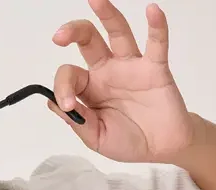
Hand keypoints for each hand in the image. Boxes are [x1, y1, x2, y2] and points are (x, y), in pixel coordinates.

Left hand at [51, 0, 195, 163]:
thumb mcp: (96, 138)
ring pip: (117, 33)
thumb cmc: (129, 141)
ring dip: (107, 15)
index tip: (68, 104)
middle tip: (59, 36)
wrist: (162, 148)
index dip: (62, 87)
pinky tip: (152, 10)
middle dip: (72, 33)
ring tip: (96, 0)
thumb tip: (54, 102)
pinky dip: (156, 26)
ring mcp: (131, 67)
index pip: (69, 75)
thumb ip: (78, 121)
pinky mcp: (155, 69)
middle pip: (87, 41)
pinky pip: (156, 44)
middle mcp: (107, 71)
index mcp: (89, 88)